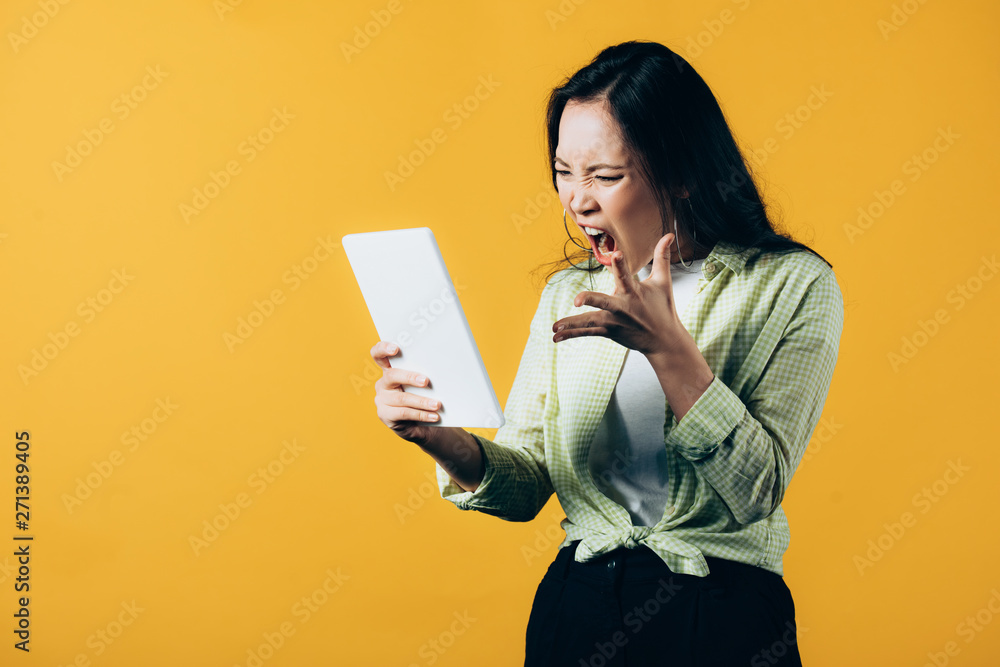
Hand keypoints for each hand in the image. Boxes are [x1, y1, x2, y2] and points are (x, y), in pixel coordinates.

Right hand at [370, 340, 442, 444]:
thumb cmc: (424, 397)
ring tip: (437, 404)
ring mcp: (381, 400)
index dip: (383, 349)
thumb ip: (424, 374)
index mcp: (390, 370)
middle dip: (410, 377)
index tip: (395, 348)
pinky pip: (404, 413)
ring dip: (422, 401)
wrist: (422, 424)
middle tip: (426, 381)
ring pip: (402, 398)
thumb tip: (442, 367)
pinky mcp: (385, 415)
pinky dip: (421, 414)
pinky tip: (434, 416)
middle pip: (391, 376)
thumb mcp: (422, 385)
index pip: (379, 355)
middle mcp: (383, 383)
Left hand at [551, 233, 691, 361]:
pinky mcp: (609, 332)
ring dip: (573, 323)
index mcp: (634, 292)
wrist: (663, 341)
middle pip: (604, 302)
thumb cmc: (662, 308)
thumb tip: (669, 234)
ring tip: (555, 326)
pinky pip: (588, 332)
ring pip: (590, 321)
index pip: (626, 275)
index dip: (621, 264)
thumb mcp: (663, 282)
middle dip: (591, 300)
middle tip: (576, 300)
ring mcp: (614, 321)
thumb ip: (662, 257)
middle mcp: (622, 307)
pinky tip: (556, 336)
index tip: (616, 253)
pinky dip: (572, 334)